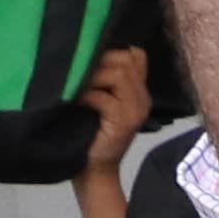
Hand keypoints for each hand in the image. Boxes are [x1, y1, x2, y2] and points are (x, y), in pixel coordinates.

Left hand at [77, 37, 154, 187]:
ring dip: (92, 75)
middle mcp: (142, 97)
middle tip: (78, 70)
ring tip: (76, 84)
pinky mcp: (123, 122)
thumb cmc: (90, 132)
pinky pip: (105, 98)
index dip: (112, 49)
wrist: (94, 170)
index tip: (89, 56)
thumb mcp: (99, 99)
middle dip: (99, 59)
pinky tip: (76, 101)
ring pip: (119, 74)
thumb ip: (101, 78)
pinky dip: (87, 96)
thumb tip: (81, 47)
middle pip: (127, 59)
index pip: (136, 54)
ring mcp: (136, 110)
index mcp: (138, 90)